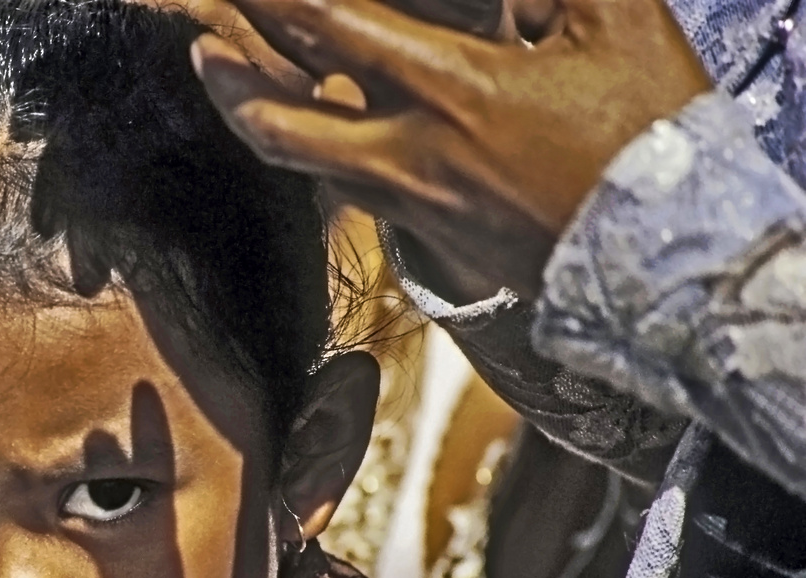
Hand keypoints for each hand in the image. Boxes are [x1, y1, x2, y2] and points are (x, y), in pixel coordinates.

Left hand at [188, 0, 711, 300]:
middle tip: (199, 43)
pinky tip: (308, 128)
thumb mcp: (616, 25)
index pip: (331, 27)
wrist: (664, 266)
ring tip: (226, 82)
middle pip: (283, 121)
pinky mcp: (426, 238)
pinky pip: (347, 187)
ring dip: (258, 119)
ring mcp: (411, 206)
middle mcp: (410, 157)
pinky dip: (314, 150)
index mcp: (450, 92)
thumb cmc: (647, 142)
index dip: (274, 0)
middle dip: (230, 78)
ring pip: (306, 163)